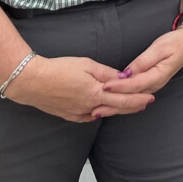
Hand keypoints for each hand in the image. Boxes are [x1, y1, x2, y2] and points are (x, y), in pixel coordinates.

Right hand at [4, 55, 155, 122]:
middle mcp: (89, 107)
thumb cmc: (60, 69)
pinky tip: (106, 110)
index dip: (138, 98)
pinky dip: (102, 113)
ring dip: (119, 110)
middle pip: (116, 108)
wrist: (32, 82)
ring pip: (104, 113)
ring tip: (131, 106)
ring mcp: (79, 113)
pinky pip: (90, 117)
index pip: (123, 98)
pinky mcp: (70, 116)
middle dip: (133, 106)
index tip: (150, 97)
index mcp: (95, 93)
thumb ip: (106, 73)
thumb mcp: (87, 65)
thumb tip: (122, 77)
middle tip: (146, 103)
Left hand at [101, 25, 182, 107]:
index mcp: (158, 75)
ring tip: (100, 111)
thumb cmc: (176, 42)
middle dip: (113, 104)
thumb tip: (128, 72)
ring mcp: (154, 85)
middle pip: (131, 97)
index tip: (104, 87)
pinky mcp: (151, 82)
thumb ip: (143, 61)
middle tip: (95, 111)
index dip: (119, 87)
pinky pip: (135, 94)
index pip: (134, 84)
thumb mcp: (159, 48)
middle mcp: (155, 84)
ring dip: (116, 105)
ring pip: (132, 98)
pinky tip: (114, 103)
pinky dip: (123, 99)